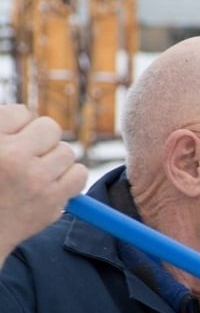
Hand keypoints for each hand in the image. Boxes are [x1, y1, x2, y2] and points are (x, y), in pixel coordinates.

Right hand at [0, 105, 86, 254]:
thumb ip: (5, 131)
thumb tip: (28, 117)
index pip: (21, 112)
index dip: (19, 127)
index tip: (12, 142)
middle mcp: (12, 157)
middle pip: (50, 127)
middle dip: (42, 140)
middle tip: (30, 155)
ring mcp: (35, 179)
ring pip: (66, 151)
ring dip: (56, 160)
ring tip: (37, 173)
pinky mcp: (53, 200)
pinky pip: (79, 173)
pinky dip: (71, 177)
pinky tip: (52, 184)